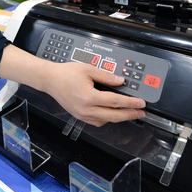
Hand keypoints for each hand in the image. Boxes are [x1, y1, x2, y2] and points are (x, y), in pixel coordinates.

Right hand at [0, 46, 146, 126]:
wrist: (50, 80)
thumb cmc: (66, 73)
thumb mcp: (88, 69)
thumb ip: (106, 76)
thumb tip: (120, 82)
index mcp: (89, 97)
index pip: (115, 102)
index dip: (130, 103)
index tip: (141, 103)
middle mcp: (86, 109)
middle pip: (113, 115)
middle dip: (129, 115)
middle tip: (141, 113)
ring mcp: (82, 115)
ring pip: (106, 120)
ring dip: (119, 117)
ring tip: (129, 113)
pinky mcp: (79, 116)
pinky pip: (97, 122)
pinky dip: (107, 118)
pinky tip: (112, 113)